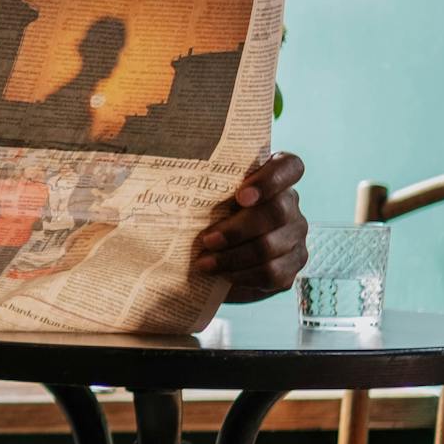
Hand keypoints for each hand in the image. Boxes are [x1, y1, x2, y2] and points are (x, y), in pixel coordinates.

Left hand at [193, 151, 306, 302]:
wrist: (211, 256)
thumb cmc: (203, 216)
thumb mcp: (199, 197)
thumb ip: (193, 185)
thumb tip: (149, 183)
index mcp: (274, 177)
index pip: (290, 167)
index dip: (271, 179)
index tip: (240, 195)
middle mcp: (290, 203)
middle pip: (278, 211)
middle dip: (239, 229)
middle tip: (207, 239)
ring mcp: (295, 235)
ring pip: (272, 245)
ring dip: (234, 257)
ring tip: (204, 262)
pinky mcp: (291, 265)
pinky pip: (273, 272)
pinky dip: (243, 276)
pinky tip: (222, 275)